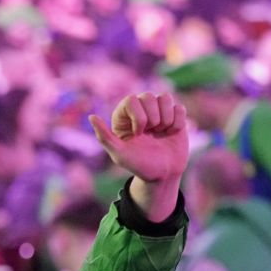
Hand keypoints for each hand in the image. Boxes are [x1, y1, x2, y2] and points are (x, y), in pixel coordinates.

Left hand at [90, 93, 189, 221]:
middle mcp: (140, 110)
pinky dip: (177, 122)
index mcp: (123, 116)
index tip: (139, 134)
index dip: (138, 117)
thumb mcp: (119, 154)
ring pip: (165, 98)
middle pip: (149, 96)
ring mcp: (158, 111)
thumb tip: (91, 117)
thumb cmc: (139, 165)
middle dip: (152, 119)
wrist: (163, 174)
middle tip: (151, 134)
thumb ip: (104, 137)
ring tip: (160, 133)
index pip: (131, 100)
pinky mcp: (174, 116)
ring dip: (166, 119)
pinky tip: (171, 133)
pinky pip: (179, 108)